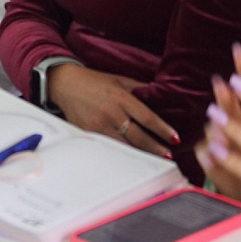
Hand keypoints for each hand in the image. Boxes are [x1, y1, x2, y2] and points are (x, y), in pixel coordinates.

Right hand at [46, 63, 179, 158]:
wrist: (66, 84)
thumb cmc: (95, 81)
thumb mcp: (120, 80)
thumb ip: (139, 89)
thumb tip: (161, 94)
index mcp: (121, 97)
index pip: (147, 117)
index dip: (162, 129)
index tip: (175, 138)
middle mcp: (111, 113)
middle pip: (138, 136)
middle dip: (155, 147)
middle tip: (168, 156)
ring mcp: (99, 126)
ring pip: (124, 145)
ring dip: (141, 154)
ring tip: (155, 160)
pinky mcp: (89, 134)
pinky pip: (109, 147)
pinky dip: (122, 154)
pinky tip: (131, 159)